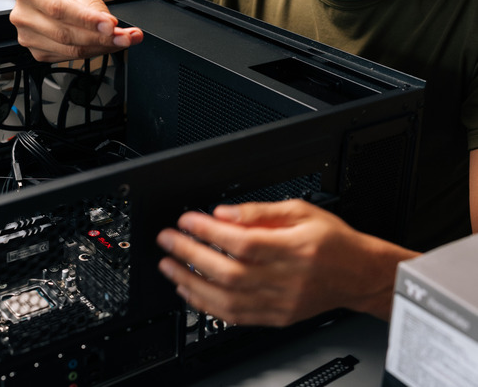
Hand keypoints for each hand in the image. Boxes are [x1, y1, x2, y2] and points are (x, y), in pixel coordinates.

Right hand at [10, 0, 142, 61]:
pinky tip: (104, 46)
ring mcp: (29, 38)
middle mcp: (24, 16)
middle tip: (127, 37)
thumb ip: (94, 4)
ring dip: (101, 48)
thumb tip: (109, 26)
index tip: (111, 26)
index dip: (87, 21)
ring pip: (70, 51)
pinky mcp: (38, 53)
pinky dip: (92, 54)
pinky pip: (69, 59)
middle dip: (102, 38)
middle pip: (67, 35)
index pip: (60, 10)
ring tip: (122, 41)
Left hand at [156, 199, 418, 326]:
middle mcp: (289, 278)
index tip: (186, 221)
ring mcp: (282, 302)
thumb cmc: (333, 241)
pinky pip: (236, 317)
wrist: (361, 275)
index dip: (209, 232)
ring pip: (229, 300)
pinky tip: (190, 291)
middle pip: (230, 272)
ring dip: (192, 283)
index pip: (243, 243)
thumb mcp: (301, 210)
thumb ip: (259, 211)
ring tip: (170, 266)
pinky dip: (208, 305)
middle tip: (168, 241)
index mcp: (296, 248)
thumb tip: (222, 213)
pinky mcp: (277, 317)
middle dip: (191, 255)